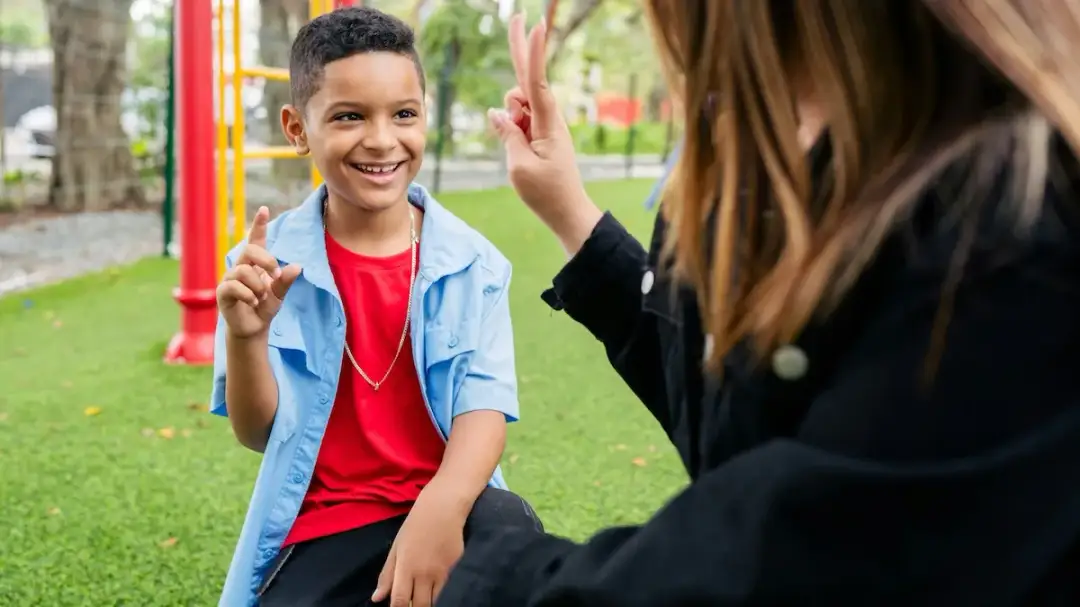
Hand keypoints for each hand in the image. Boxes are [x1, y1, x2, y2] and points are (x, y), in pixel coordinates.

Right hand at [215, 206, 300, 339]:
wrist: (253, 328)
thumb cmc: (265, 307)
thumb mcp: (279, 294)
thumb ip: (285, 281)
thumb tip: (297, 266)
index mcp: (255, 264)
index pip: (255, 240)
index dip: (259, 225)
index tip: (264, 209)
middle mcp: (241, 267)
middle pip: (249, 250)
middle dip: (266, 260)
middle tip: (276, 276)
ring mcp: (230, 279)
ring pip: (242, 271)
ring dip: (257, 285)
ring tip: (261, 298)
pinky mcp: (223, 292)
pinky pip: (233, 286)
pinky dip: (248, 295)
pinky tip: (254, 303)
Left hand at [372, 490, 465, 606]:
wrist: (443, 509)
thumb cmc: (415, 526)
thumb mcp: (396, 547)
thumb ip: (387, 574)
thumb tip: (376, 598)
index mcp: (406, 567)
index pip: (399, 600)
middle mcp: (424, 573)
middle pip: (420, 605)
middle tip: (412, 603)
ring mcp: (443, 572)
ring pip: (436, 601)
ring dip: (429, 602)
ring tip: (425, 598)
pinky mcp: (457, 568)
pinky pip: (449, 590)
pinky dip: (443, 594)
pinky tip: (438, 591)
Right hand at [489, 13, 602, 254]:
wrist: (567, 211)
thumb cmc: (546, 192)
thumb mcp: (519, 166)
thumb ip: (507, 134)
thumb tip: (497, 112)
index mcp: (546, 123)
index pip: (536, 81)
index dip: (533, 52)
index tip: (536, 25)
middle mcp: (547, 117)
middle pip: (527, 78)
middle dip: (520, 49)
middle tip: (514, 15)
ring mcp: (544, 124)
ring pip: (516, 103)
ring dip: (510, 116)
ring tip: (521, 150)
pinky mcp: (539, 132)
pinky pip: (518, 118)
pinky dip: (512, 125)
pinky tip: (518, 148)